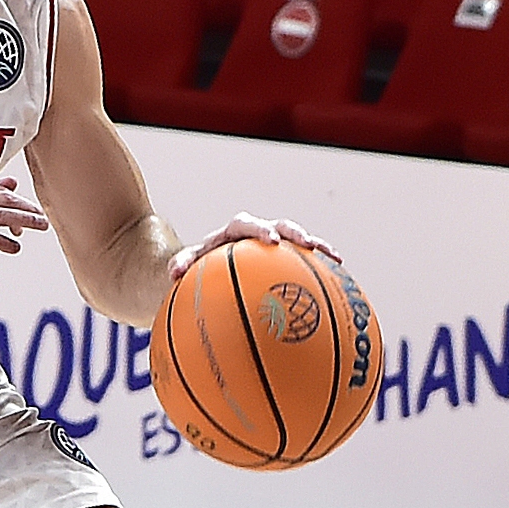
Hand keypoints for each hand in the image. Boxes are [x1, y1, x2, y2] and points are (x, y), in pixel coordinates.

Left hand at [167, 211, 339, 284]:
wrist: (200, 269)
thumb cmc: (192, 268)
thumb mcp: (183, 266)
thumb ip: (180, 265)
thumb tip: (172, 274)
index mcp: (230, 233)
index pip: (245, 224)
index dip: (260, 230)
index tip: (272, 241)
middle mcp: (254, 236)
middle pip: (279, 226)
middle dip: (294, 233)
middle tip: (307, 243)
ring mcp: (271, 247)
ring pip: (297, 242)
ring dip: (316, 247)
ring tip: (335, 258)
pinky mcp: (282, 261)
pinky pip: (302, 264)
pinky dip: (318, 269)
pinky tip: (335, 283)